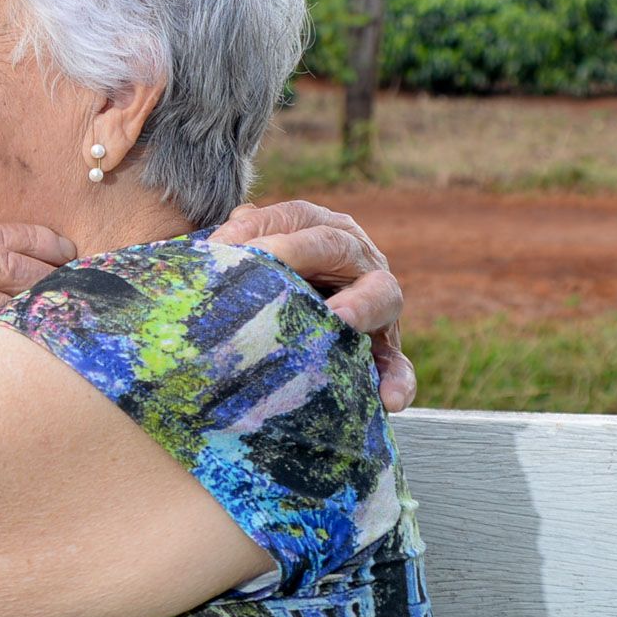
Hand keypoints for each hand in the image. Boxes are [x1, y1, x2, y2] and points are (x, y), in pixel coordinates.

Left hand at [210, 200, 416, 412]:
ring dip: (361, 305)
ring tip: (340, 321)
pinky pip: (397, 363)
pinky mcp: (385, 347)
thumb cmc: (268, 282)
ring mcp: (376, 301)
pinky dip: (397, 380)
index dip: (256, 227)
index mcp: (321, 228)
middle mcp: (355, 256)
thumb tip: (231, 227)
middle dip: (295, 252)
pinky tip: (387, 399)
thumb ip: (248, 237)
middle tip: (261, 261)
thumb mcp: (258, 255)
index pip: (292, 216)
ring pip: (383, 294)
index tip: (219, 246)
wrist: (304, 317)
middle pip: (333, 245)